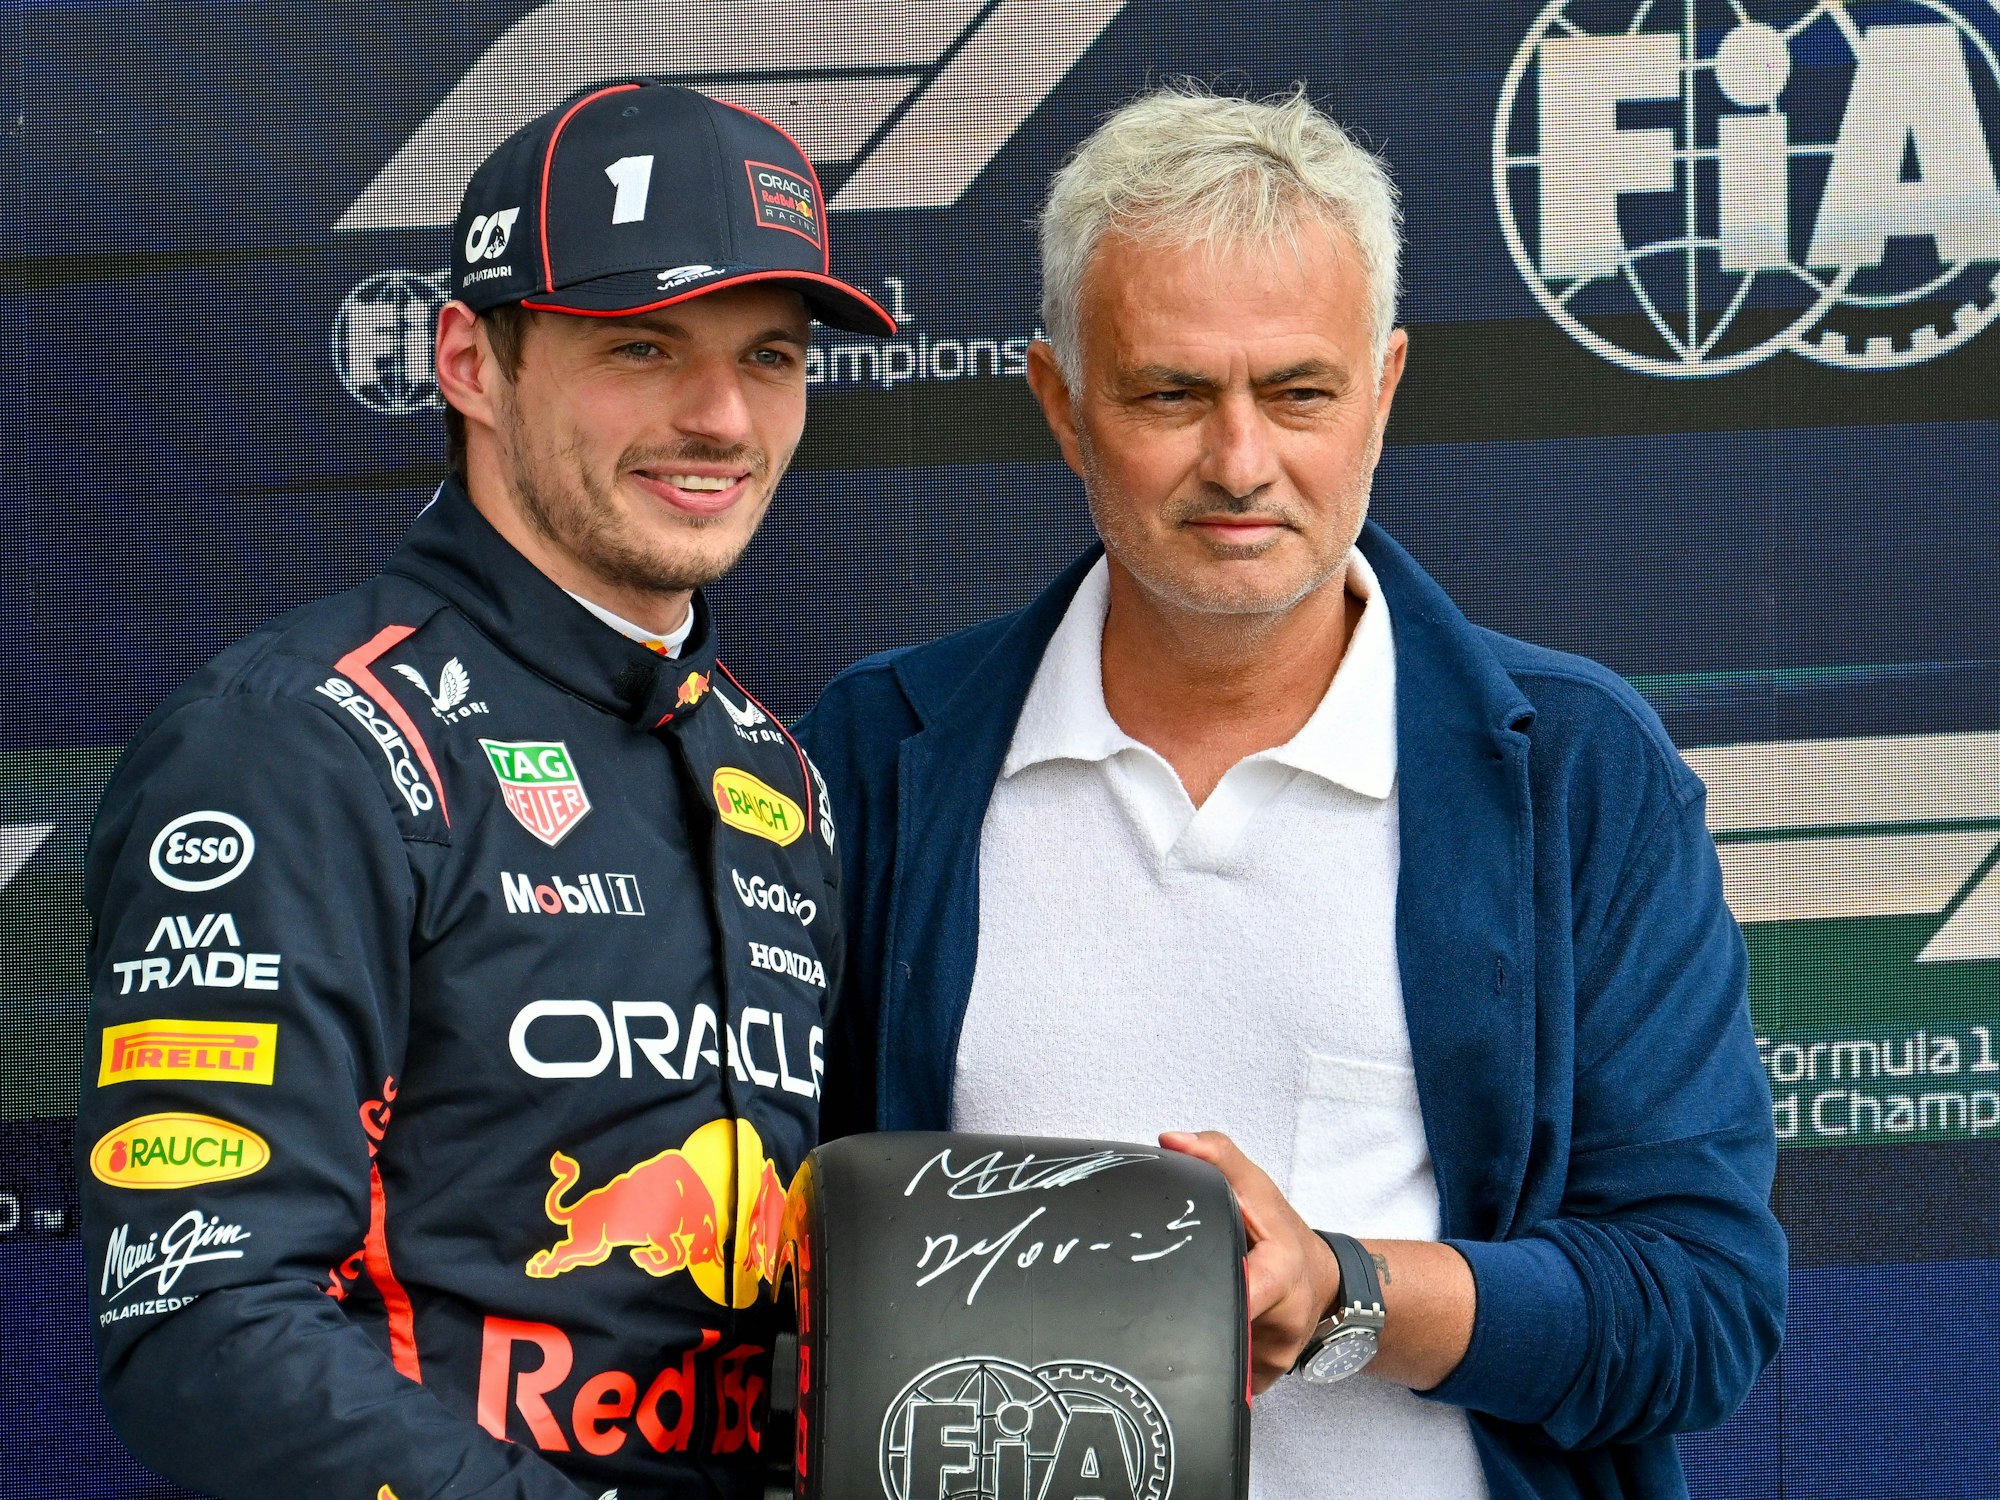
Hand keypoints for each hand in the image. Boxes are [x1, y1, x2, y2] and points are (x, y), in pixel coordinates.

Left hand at [1159, 1129, 1340, 1393]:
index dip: (1223, 1291)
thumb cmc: (1282, 1234)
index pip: (1250, 1288)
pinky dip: (1202, 1362)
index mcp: (1282, 1272)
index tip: (1192, 1287)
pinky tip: (1194, 1341)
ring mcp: (1275, 1360)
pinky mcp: (1264, 1384)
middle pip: (1224, 1332)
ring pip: (1219, 1365)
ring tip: (1177, 1312)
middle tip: (1156, 1302)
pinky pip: (1224, 1383)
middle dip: (1188, 1319)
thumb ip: (1217, 1156)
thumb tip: (1171, 1141)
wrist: (1324, 1285)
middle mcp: (1285, 1322)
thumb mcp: (1257, 1187)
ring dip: (1189, 1338)